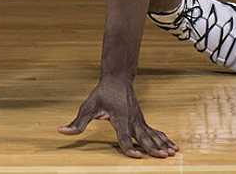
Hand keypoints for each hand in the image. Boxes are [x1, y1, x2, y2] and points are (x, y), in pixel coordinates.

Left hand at [58, 78, 177, 158]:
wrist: (117, 78)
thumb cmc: (102, 93)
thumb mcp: (88, 107)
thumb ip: (77, 123)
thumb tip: (62, 131)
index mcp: (120, 118)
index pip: (125, 137)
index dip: (129, 148)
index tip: (137, 157)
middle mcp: (132, 120)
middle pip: (143, 137)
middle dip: (153, 148)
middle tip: (163, 156)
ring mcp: (139, 119)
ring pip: (152, 134)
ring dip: (162, 144)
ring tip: (173, 152)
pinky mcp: (142, 119)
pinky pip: (154, 131)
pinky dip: (163, 138)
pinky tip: (172, 145)